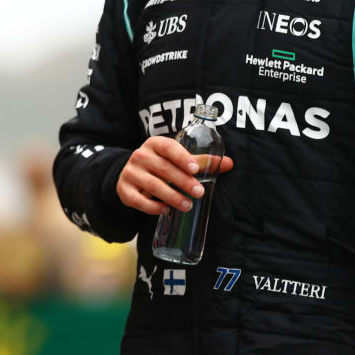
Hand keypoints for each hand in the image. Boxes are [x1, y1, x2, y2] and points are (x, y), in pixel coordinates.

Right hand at [116, 136, 233, 214]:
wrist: (129, 174)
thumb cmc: (160, 165)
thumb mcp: (176, 159)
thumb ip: (201, 161)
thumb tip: (230, 163)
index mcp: (154, 144)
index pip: (168, 147)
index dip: (182, 157)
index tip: (196, 169)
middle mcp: (139, 156)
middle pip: (163, 168)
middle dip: (183, 181)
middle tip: (199, 193)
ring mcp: (130, 173)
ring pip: (152, 186)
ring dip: (171, 197)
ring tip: (187, 206)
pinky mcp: (124, 190)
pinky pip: (138, 200)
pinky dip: (152, 206)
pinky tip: (165, 210)